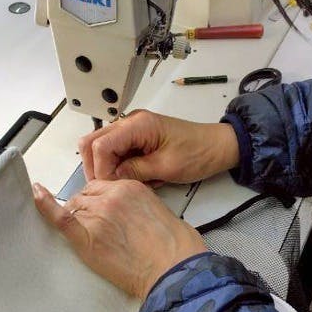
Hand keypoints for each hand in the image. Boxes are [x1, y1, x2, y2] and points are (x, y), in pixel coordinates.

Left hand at [32, 177, 206, 299]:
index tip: (101, 212)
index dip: (98, 201)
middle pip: (84, 198)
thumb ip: (136, 205)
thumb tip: (125, 213)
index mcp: (130, 187)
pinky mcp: (87, 238)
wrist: (175, 269)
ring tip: (96, 240)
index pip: (99, 187)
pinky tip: (36, 193)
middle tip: (101, 232)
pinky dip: (45, 205)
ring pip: (74, 209)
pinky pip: (60, 217)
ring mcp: (97, 216)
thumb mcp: (159, 211)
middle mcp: (110, 197)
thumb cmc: (175, 247)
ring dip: (78, 220)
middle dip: (87, 211)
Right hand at [78, 110, 239, 184]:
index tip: (109, 187)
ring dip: (110, 169)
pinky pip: (117, 154)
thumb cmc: (199, 153)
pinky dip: (121, 168)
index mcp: (138, 124)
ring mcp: (132, 130)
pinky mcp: (137, 139)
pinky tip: (138, 178)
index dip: (100, 169)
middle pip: (93, 143)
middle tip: (110, 188)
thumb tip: (110, 180)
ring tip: (129, 183)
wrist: (218, 147)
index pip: (100, 145)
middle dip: (97, 168)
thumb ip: (134, 172)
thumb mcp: (166, 167)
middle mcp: (130, 123)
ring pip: (102, 149)